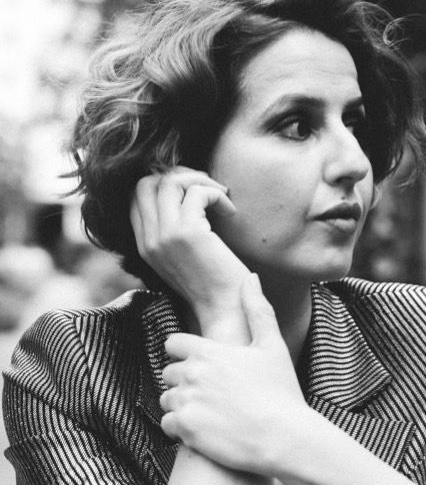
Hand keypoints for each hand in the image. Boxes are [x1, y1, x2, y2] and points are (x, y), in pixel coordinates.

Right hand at [130, 167, 249, 326]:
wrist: (227, 310)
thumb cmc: (214, 282)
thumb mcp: (182, 254)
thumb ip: (172, 229)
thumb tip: (180, 188)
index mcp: (144, 246)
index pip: (137, 196)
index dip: (164, 183)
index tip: (192, 189)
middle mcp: (149, 240)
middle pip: (146, 183)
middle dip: (178, 174)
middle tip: (205, 185)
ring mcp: (165, 236)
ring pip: (169, 181)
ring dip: (200, 180)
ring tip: (220, 195)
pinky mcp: (188, 233)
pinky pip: (197, 192)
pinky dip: (217, 194)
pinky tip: (230, 212)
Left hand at [160, 273, 307, 473]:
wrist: (285, 438)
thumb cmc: (281, 391)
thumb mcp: (272, 346)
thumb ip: (257, 310)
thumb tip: (250, 277)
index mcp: (209, 350)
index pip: (173, 344)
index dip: (184, 355)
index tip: (200, 367)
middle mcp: (192, 373)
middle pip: (169, 373)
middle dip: (184, 382)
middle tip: (210, 395)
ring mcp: (187, 401)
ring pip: (167, 399)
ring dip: (181, 406)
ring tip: (209, 414)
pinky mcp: (185, 429)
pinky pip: (168, 425)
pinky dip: (181, 429)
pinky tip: (204, 431)